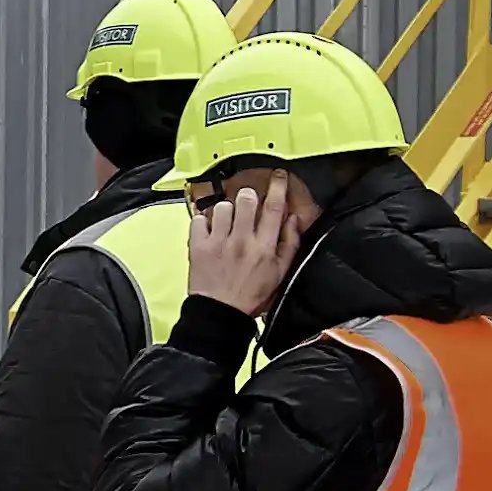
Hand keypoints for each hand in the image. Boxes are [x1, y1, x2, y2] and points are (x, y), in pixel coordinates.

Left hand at [184, 175, 314, 318]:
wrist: (221, 313)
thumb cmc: (250, 296)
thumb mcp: (280, 274)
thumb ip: (289, 244)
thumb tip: (293, 220)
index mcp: (264, 247)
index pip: (274, 208)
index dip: (278, 187)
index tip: (278, 177)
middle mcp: (241, 241)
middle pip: (246, 199)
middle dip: (248, 197)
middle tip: (247, 205)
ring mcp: (218, 242)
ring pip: (223, 206)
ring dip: (226, 210)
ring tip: (227, 223)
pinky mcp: (199, 246)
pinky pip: (199, 219)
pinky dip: (203, 221)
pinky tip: (210, 231)